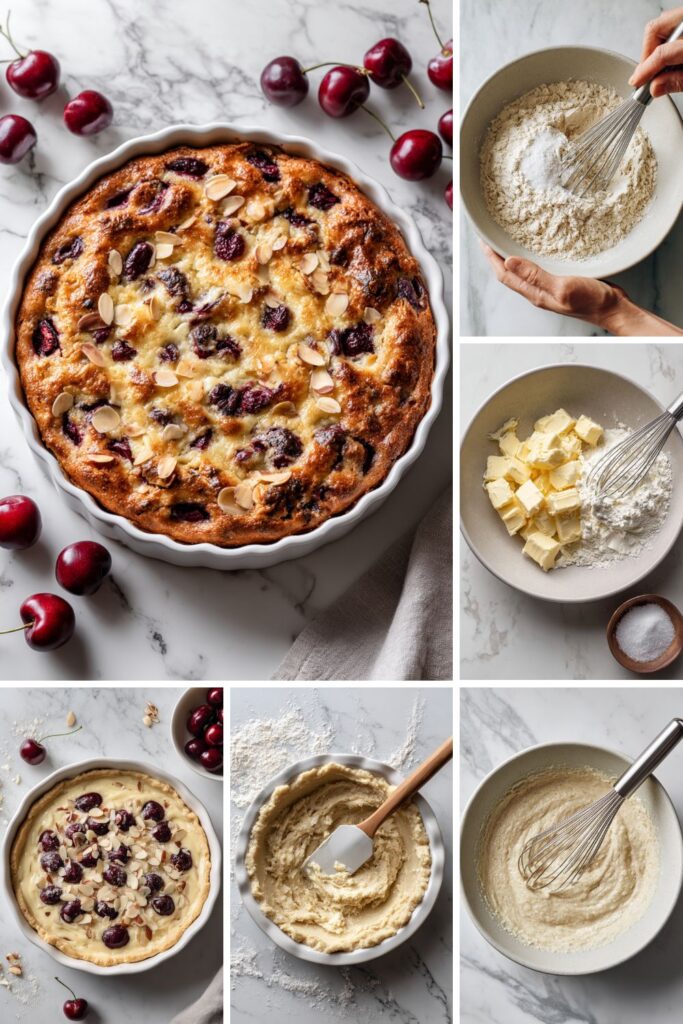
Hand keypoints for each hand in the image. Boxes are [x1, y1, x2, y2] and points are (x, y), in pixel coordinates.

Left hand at [480, 243, 623, 323]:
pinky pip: (539, 268)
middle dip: (497, 256)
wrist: (612, 309)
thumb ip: (536, 276)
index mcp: (535, 293)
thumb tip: (509, 262)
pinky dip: (532, 256)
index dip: (492, 258)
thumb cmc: (591, 302)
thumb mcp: (562, 287)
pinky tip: (536, 247)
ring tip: (507, 239)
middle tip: (490, 237)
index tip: (483, 241)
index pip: (504, 275)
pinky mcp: (560, 281)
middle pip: (510, 273)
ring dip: (512, 255)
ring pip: (524, 270)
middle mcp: (538, 291)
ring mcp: (549, 287)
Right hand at [629, 7, 682, 96]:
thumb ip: (679, 81)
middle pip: (654, 29)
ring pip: (661, 23)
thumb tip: (655, 88)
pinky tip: (669, 53)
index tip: (637, 83)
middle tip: (647, 73)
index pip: (661, 53)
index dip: (645, 71)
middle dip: (646, 54)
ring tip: (658, 65)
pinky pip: (670, 23)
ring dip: (655, 45)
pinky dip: (665, 39)